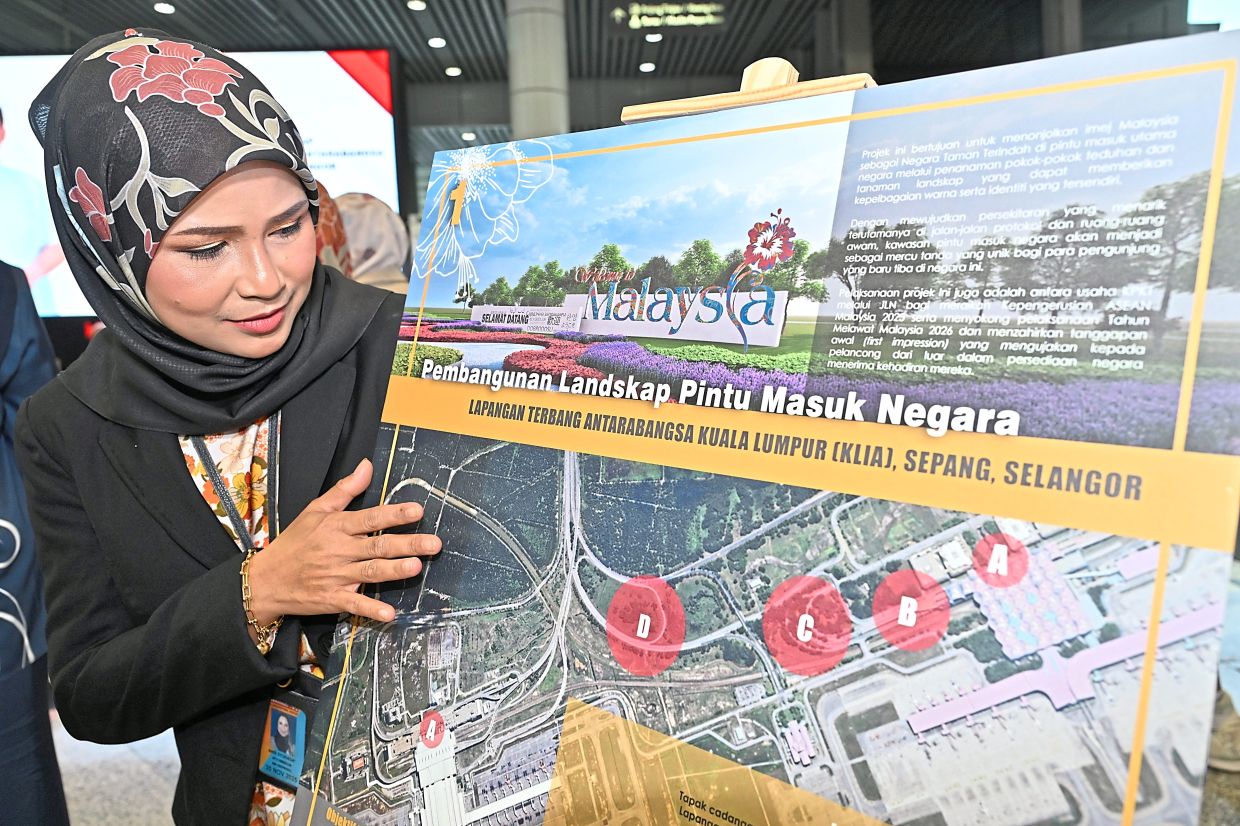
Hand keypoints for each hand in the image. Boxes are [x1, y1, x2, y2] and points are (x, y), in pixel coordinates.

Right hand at [246, 458, 439, 624]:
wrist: (266, 579)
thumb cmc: (294, 542)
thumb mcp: (315, 509)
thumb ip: (345, 489)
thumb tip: (367, 465)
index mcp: (336, 527)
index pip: (370, 518)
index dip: (394, 514)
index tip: (417, 510)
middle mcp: (339, 550)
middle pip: (378, 546)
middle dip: (407, 544)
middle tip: (433, 543)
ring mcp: (336, 576)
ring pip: (370, 572)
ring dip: (394, 571)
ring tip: (417, 567)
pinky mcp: (333, 599)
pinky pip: (355, 605)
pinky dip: (371, 611)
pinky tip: (390, 614)